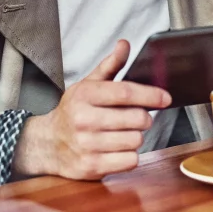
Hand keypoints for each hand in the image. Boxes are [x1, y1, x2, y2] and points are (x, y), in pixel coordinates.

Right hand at [13, 40, 170, 179]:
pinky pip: (130, 161)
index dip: (150, 95)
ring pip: (135, 140)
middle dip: (144, 117)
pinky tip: (118, 148)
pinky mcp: (91, 167)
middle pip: (136, 118)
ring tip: (123, 132)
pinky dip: (129, 155)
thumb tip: (124, 44)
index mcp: (85, 95)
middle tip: (138, 116)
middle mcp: (84, 120)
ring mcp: (86, 145)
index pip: (125, 93)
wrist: (47, 143)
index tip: (165, 97)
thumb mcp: (88, 84)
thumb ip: (110, 65)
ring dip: (136, 136)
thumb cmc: (73, 111)